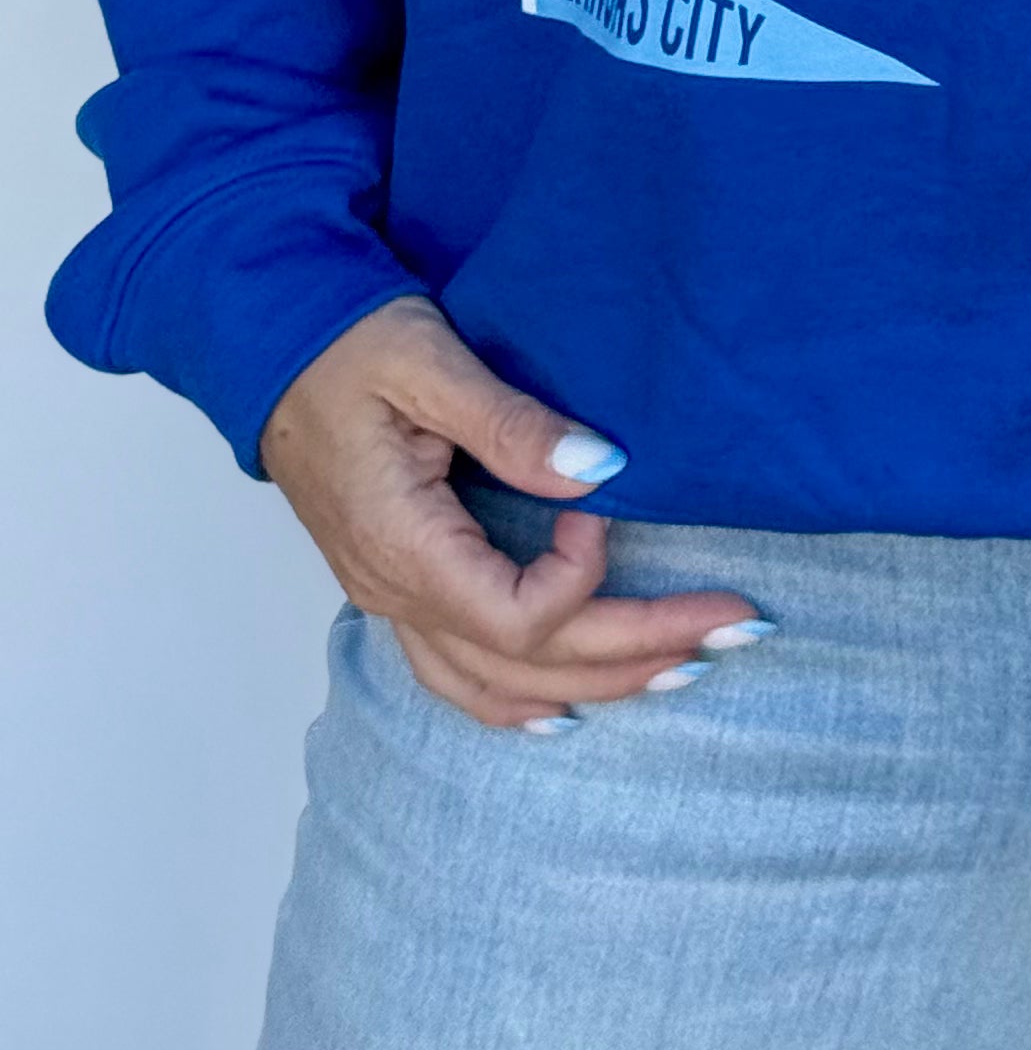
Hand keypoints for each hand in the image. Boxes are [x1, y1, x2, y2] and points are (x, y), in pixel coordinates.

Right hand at [258, 294, 759, 728]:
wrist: (271, 344)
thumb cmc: (345, 344)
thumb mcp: (428, 361)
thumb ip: (510, 423)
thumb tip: (598, 471)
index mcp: (404, 544)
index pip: (516, 618)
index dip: (581, 579)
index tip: (605, 508)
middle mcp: (395, 593)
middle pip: (529, 664)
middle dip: (641, 650)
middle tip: (739, 628)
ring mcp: (391, 599)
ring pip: (496, 686)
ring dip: (596, 683)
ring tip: (684, 671)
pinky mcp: (396, 587)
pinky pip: (459, 674)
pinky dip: (520, 697)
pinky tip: (567, 705)